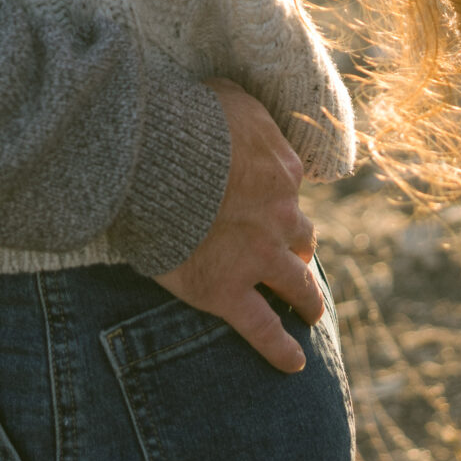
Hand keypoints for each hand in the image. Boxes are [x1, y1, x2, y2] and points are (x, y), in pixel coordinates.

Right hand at [155, 79, 321, 372]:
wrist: (150, 158)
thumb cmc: (182, 119)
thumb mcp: (228, 96)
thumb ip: (248, 112)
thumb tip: (249, 117)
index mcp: (282, 171)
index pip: (292, 192)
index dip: (281, 202)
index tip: (270, 209)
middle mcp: (280, 216)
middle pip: (301, 238)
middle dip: (297, 248)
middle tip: (290, 260)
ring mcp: (257, 257)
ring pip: (298, 286)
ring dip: (307, 300)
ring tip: (309, 313)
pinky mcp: (227, 290)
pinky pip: (264, 329)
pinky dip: (281, 349)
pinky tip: (293, 364)